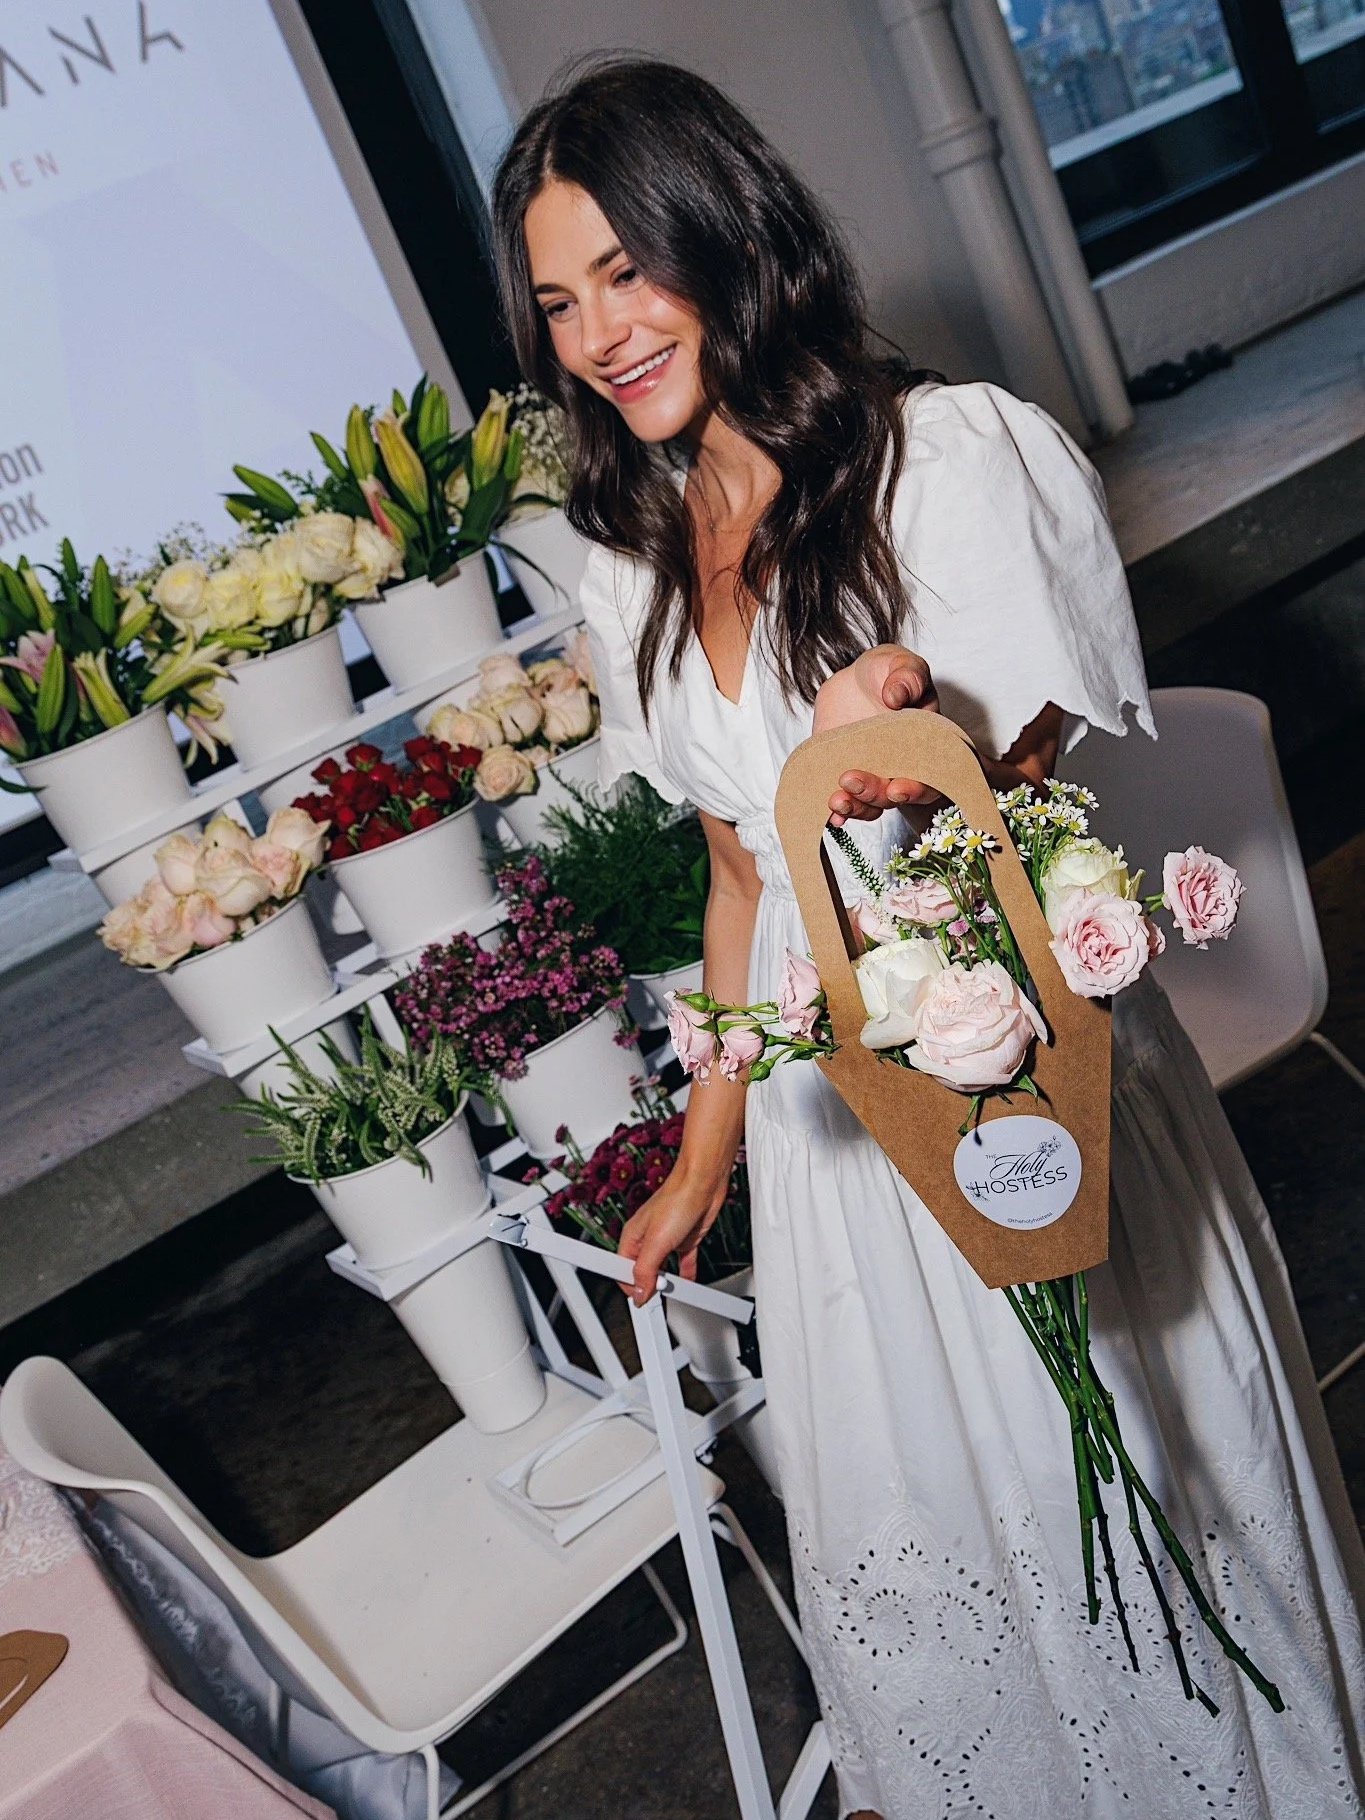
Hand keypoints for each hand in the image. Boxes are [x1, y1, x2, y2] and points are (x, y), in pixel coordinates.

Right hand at [617, 1165, 725, 1303]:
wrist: (704, 1182)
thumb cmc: (677, 1199)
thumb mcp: (656, 1242)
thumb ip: (645, 1270)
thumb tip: (639, 1292)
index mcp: (632, 1237)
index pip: (622, 1270)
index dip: (630, 1286)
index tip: (641, 1300)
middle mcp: (647, 1239)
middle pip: (642, 1271)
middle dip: (648, 1286)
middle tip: (657, 1297)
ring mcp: (667, 1239)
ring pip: (662, 1269)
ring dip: (666, 1282)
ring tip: (670, 1293)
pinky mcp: (685, 1239)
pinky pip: (683, 1263)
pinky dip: (685, 1275)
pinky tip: (687, 1283)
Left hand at [813, 644, 940, 825]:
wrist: (855, 681)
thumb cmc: (887, 674)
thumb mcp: (900, 665)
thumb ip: (906, 677)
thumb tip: (896, 696)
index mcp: (924, 747)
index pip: (929, 779)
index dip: (916, 790)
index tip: (898, 788)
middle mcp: (900, 769)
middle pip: (893, 796)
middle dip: (875, 794)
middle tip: (852, 780)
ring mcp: (872, 776)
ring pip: (869, 804)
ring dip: (854, 807)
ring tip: (836, 799)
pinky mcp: (845, 776)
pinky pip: (845, 799)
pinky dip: (838, 811)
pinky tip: (829, 812)